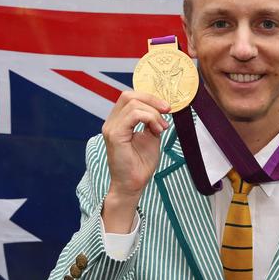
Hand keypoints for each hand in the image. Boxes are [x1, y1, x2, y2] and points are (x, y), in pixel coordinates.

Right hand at [101, 91, 169, 232]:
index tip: (166, 108)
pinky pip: (133, 115)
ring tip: (162, 127)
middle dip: (152, 100)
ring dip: (153, 113)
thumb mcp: (150, 137)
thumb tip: (160, 110)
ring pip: (133, 103)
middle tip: (167, 111)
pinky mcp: (115, 135)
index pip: (130, 97)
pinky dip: (149, 118)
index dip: (149, 98)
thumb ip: (151, 122)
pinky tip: (157, 130)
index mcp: (118, 121)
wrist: (133, 184)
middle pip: (129, 95)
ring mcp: (111, 128)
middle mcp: (111, 122)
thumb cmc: (140, 164)